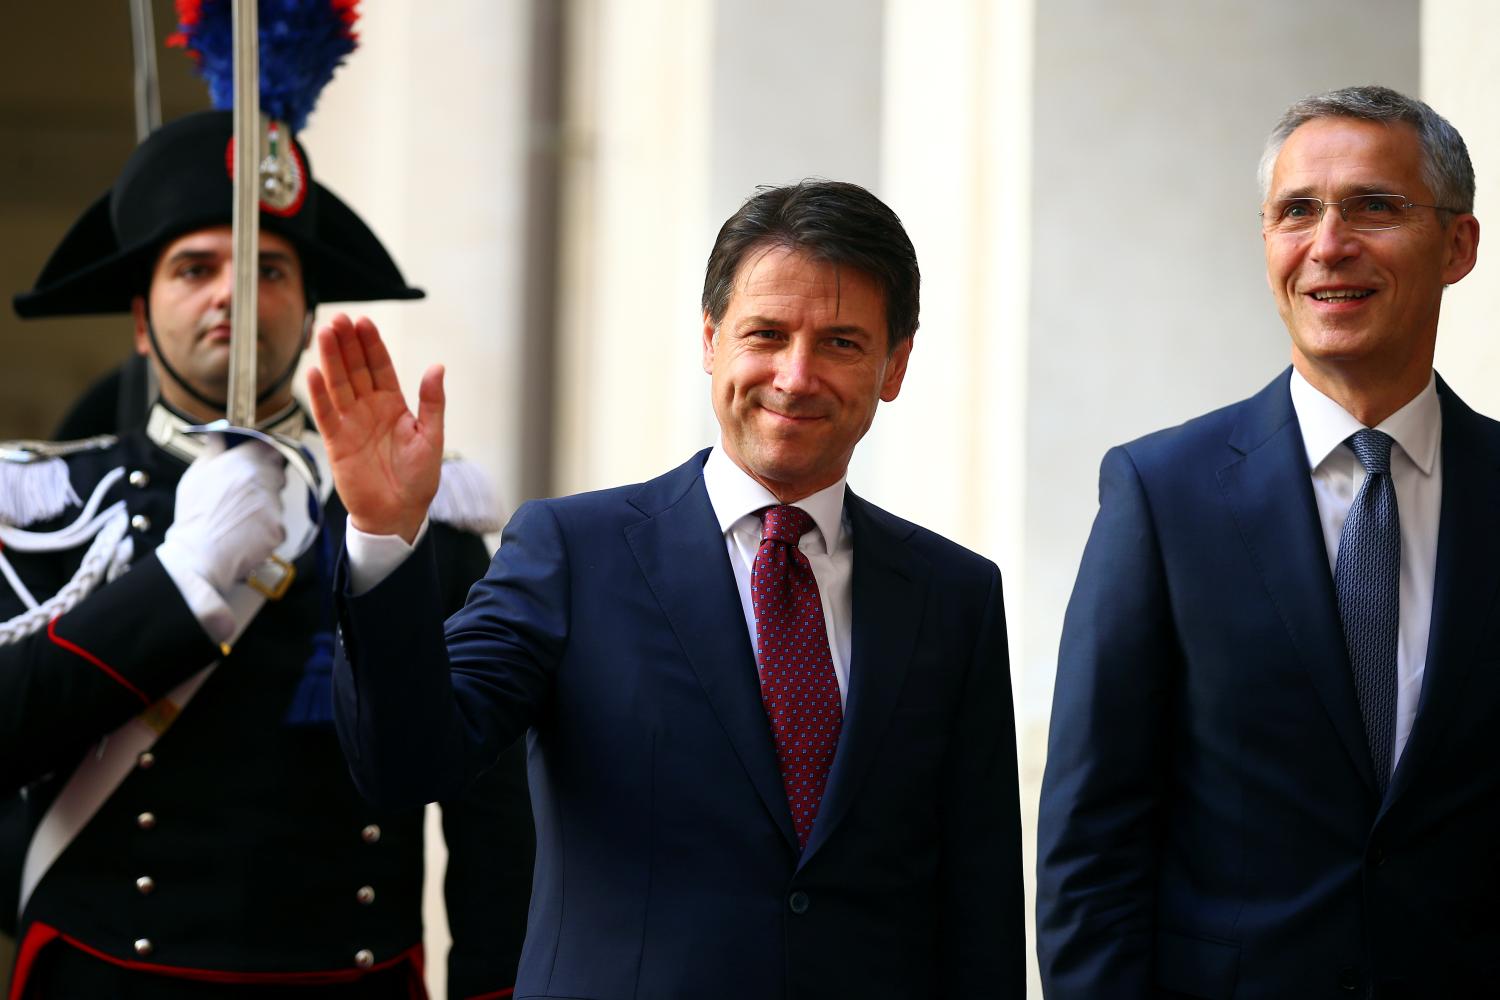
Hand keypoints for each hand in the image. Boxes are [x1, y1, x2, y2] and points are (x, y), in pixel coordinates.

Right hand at [158, 435, 286, 594]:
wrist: (198, 557)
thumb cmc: (194, 517)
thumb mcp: (196, 475)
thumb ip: (214, 450)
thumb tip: (220, 433)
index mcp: (242, 463)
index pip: (269, 448)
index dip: (265, 454)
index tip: (260, 461)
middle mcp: (262, 481)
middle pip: (278, 473)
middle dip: (267, 481)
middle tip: (246, 496)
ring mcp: (273, 506)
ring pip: (277, 500)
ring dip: (265, 506)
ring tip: (239, 519)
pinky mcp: (279, 529)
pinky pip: (277, 525)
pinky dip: (266, 529)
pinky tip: (246, 534)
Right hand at [306, 314, 443, 542]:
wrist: (399, 513)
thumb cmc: (418, 479)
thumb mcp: (432, 437)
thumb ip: (432, 402)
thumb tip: (438, 368)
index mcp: (394, 405)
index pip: (380, 367)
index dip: (371, 345)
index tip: (364, 322)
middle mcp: (370, 409)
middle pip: (355, 370)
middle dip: (347, 345)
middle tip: (339, 320)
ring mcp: (351, 423)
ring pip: (338, 385)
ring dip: (331, 360)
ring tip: (325, 334)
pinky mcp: (337, 442)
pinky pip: (325, 414)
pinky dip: (318, 395)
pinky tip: (313, 373)